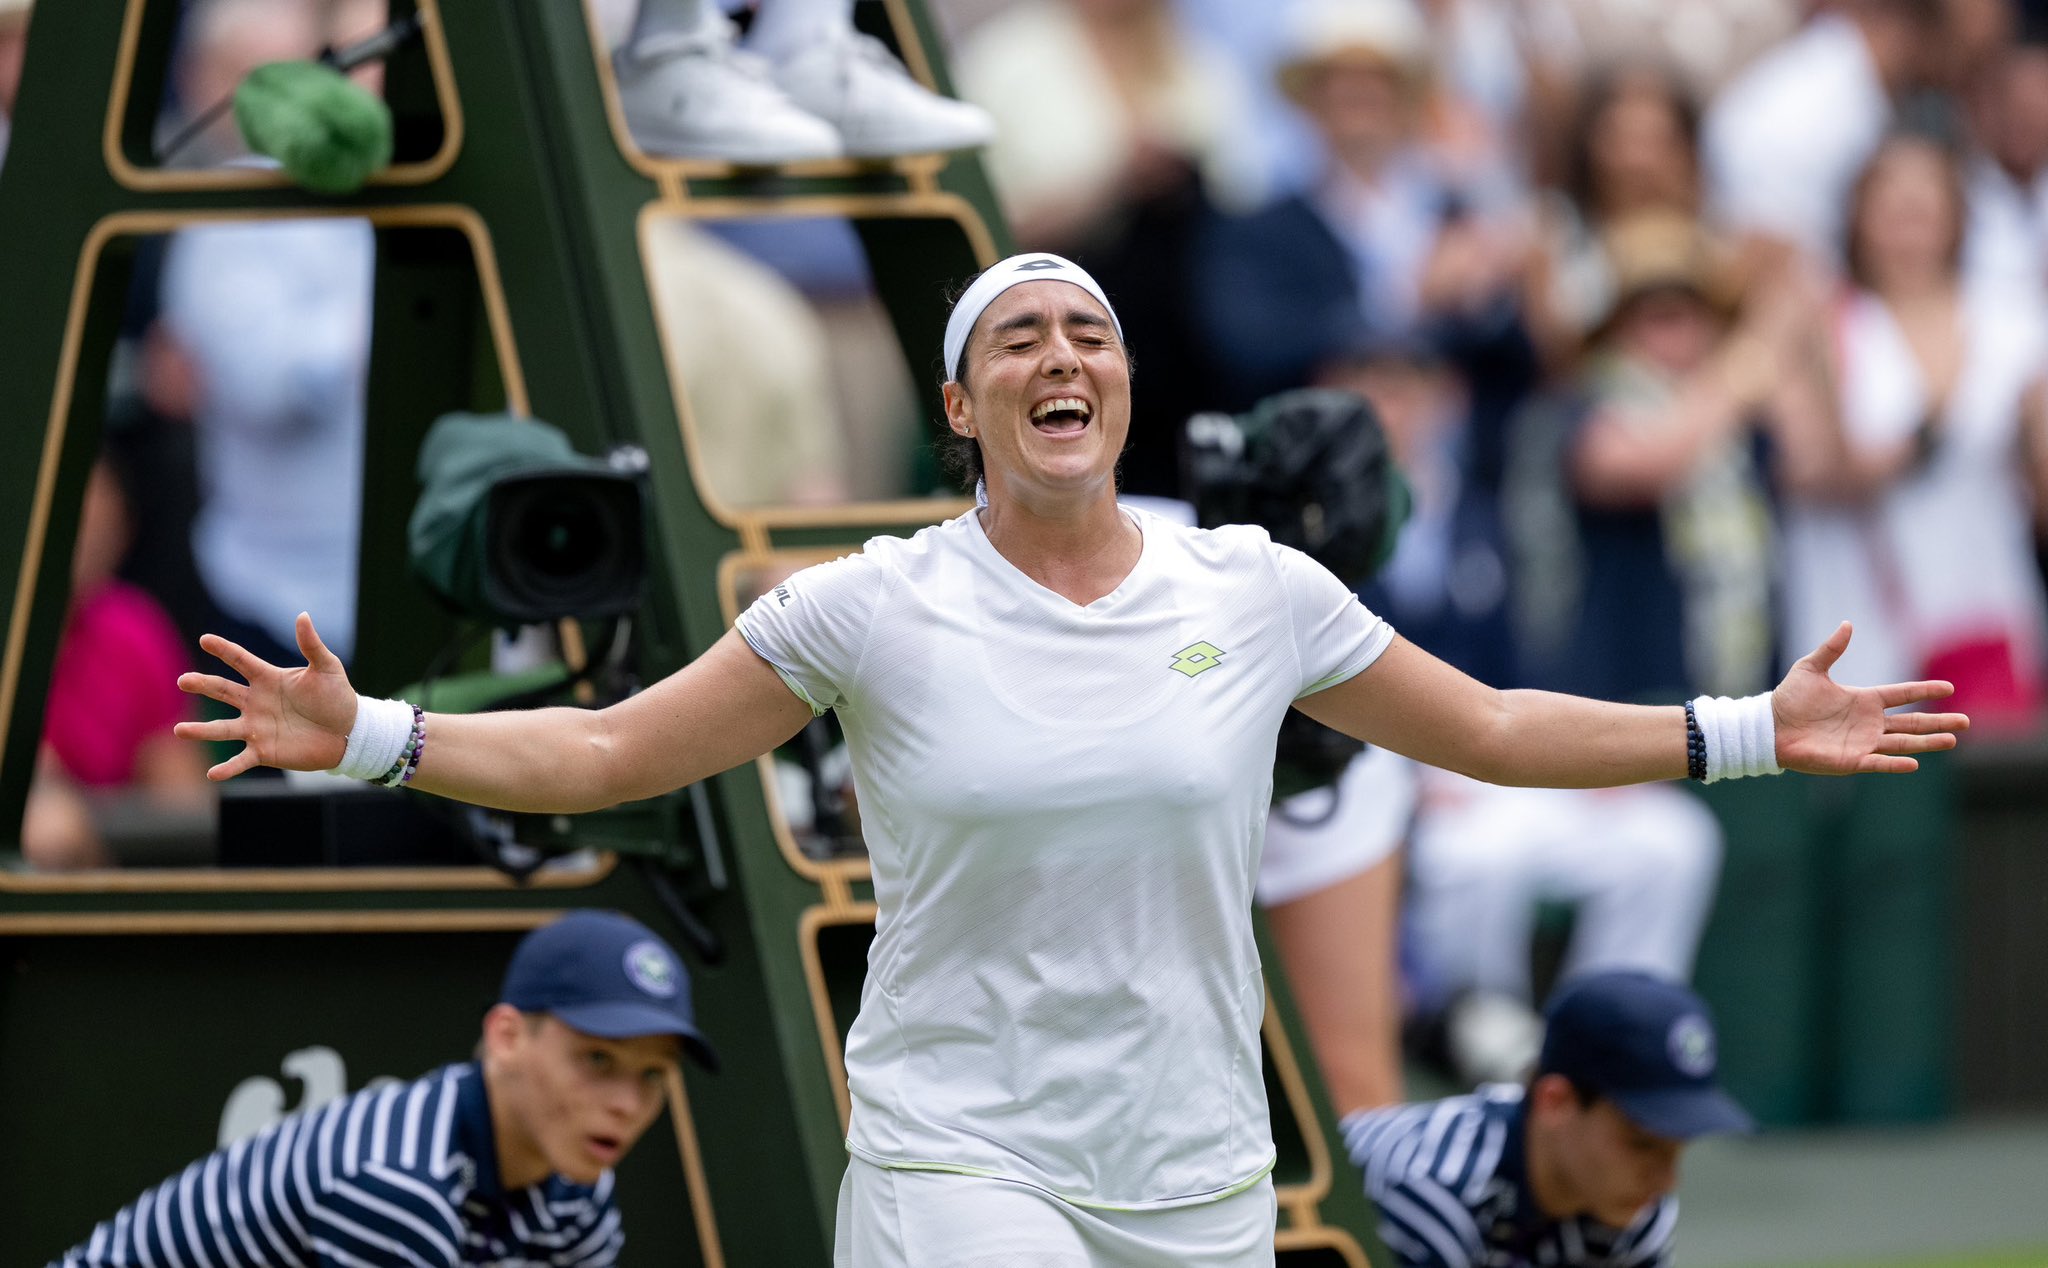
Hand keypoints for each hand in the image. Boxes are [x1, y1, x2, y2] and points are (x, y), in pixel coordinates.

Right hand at [174, 613, 356, 779]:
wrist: (348, 732)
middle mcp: (256, 702)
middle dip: (202, 684)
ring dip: (201, 730)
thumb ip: (312, 645)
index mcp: (268, 679)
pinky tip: (213, 774)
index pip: (241, 660)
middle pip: (223, 690)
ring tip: (179, 730)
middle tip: (182, 680)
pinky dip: (227, 768)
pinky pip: (241, 760)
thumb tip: (302, 616)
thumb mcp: (327, 668)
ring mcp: (256, 727)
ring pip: (222, 727)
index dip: (224, 649)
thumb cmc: (337, 697)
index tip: (205, 639)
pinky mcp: (263, 751)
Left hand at [1771, 621, 1967, 774]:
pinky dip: (1895, 763)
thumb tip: (1847, 624)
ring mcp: (1862, 742)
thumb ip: (1832, 649)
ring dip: (1927, 742)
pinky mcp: (1851, 760)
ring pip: (1903, 743)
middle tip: (1965, 722)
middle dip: (1938, 722)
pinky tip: (1915, 762)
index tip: (1949, 688)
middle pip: (1911, 722)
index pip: (1902, 695)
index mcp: (1864, 700)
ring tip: (1952, 740)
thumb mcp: (1811, 668)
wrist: (1769, 726)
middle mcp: (1868, 722)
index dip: (1924, 691)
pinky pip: (1878, 762)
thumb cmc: (1789, 698)